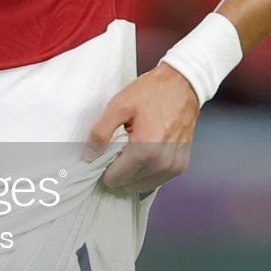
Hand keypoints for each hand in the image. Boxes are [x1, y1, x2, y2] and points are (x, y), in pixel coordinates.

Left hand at [82, 65, 199, 193]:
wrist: (182, 85)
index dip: (104, 168)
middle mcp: (162, 163)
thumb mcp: (118, 107)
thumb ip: (100, 133)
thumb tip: (88, 157)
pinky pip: (157, 180)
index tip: (104, 153)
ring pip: (142, 185)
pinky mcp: (181, 166)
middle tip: (117, 149)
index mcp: (146, 150)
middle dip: (118, 170)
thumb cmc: (151, 93)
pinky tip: (143, 155)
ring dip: (132, 173)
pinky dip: (146, 172)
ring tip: (131, 150)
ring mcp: (174, 167)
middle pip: (128, 184)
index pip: (115, 178)